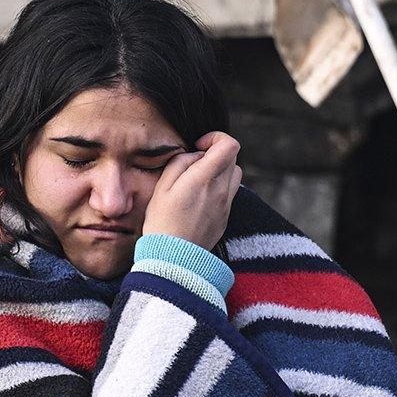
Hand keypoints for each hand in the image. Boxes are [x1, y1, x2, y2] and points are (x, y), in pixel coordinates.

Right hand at [144, 132, 241, 251]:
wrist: (173, 258)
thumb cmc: (162, 222)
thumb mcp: (162, 187)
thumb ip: (180, 163)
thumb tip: (195, 155)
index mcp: (204, 179)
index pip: (229, 145)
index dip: (215, 138)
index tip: (199, 147)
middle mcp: (220, 190)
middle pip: (233, 158)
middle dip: (215, 154)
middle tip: (195, 165)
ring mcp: (226, 205)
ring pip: (234, 174)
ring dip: (220, 171)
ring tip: (199, 181)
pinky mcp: (226, 217)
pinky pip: (230, 193)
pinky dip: (219, 188)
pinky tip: (200, 199)